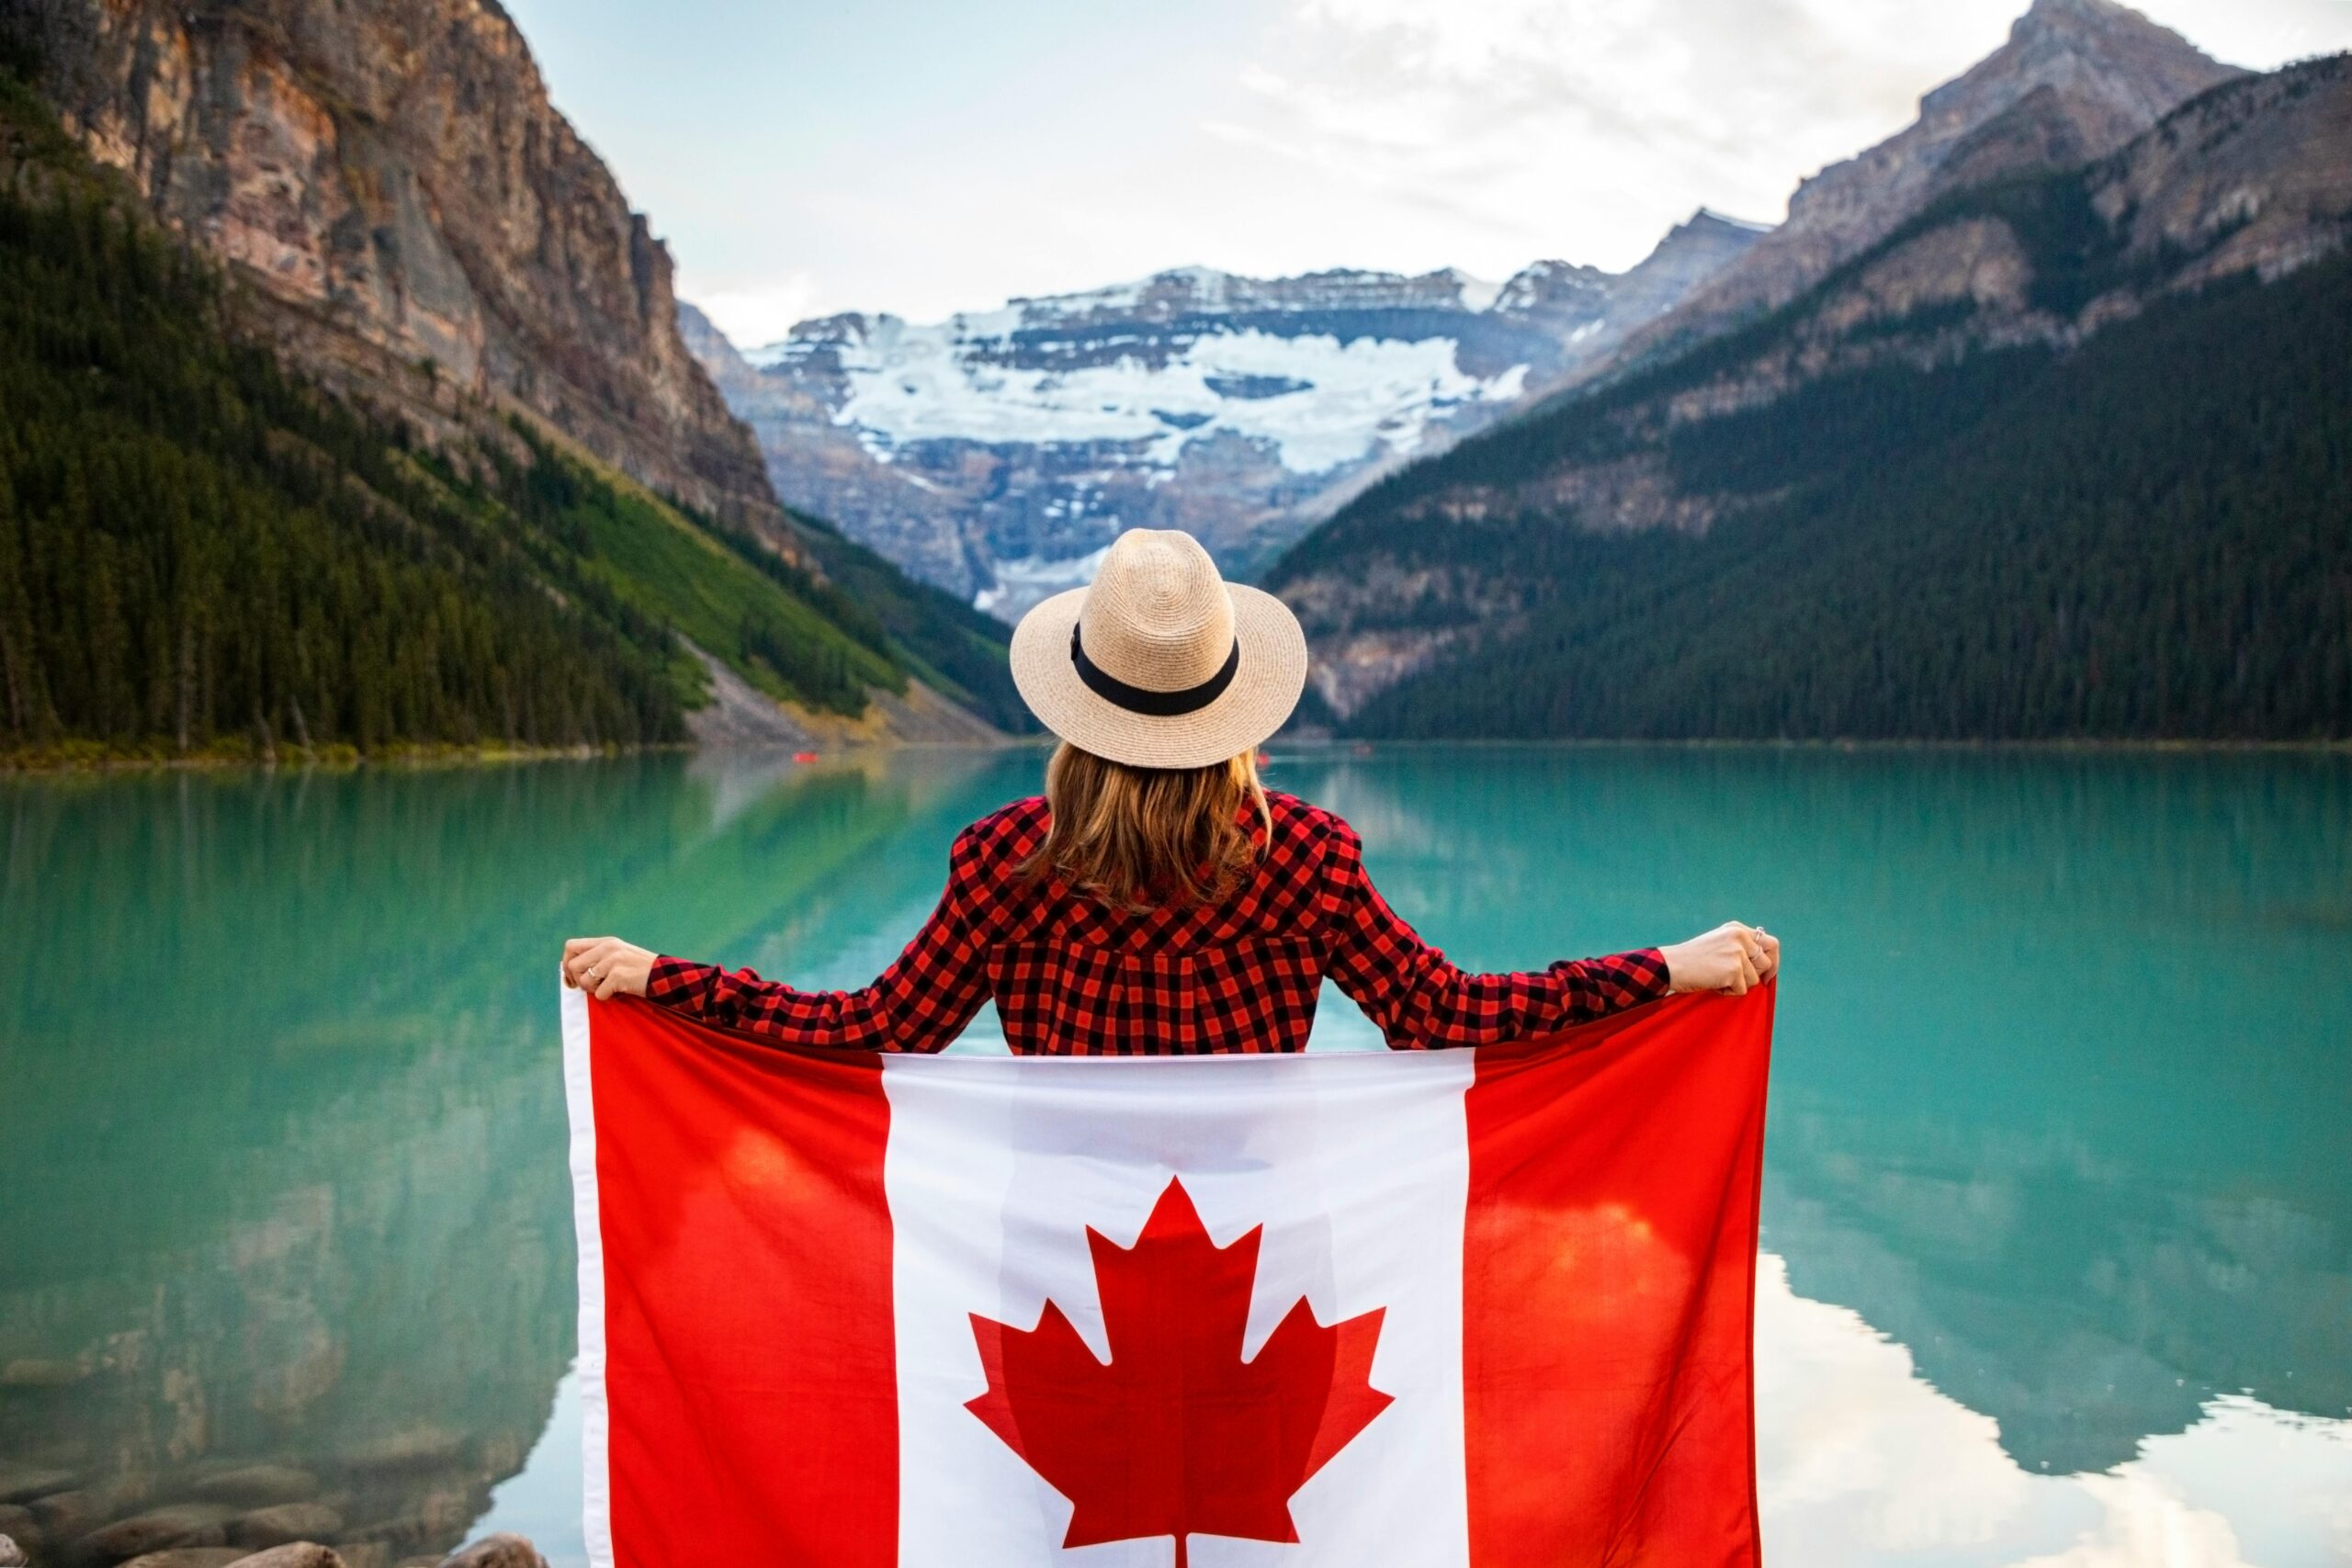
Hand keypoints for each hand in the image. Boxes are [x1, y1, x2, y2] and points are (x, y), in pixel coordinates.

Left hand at [562, 937, 656, 1000]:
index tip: (572, 978)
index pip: (571, 946)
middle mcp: (608, 948)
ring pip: (584, 981)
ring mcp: (613, 961)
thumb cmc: (639, 970)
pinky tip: (618, 993)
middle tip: (591, 986)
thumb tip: (569, 969)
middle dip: (577, 980)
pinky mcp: (618, 976)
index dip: (566, 963)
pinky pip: (599, 994)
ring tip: (608, 989)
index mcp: (606, 942)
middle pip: (573, 965)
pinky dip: (607, 998)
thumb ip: (597, 956)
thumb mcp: (618, 955)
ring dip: (593, 990)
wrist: (665, 976)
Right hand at [1658, 921, 1779, 995]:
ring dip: (1738, 985)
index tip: (1767, 974)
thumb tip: (1765, 965)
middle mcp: (1739, 937)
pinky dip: (1728, 993)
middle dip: (1758, 975)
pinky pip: (1742, 990)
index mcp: (1736, 929)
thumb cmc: (1691, 959)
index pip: (1769, 942)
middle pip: (1766, 962)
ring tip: (1717, 979)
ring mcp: (1737, 952)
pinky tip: (1713, 984)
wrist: (1671, 966)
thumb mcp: (1718, 943)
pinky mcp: (1734, 969)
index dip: (1772, 960)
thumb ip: (1739, 947)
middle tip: (1740, 981)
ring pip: (1754, 979)